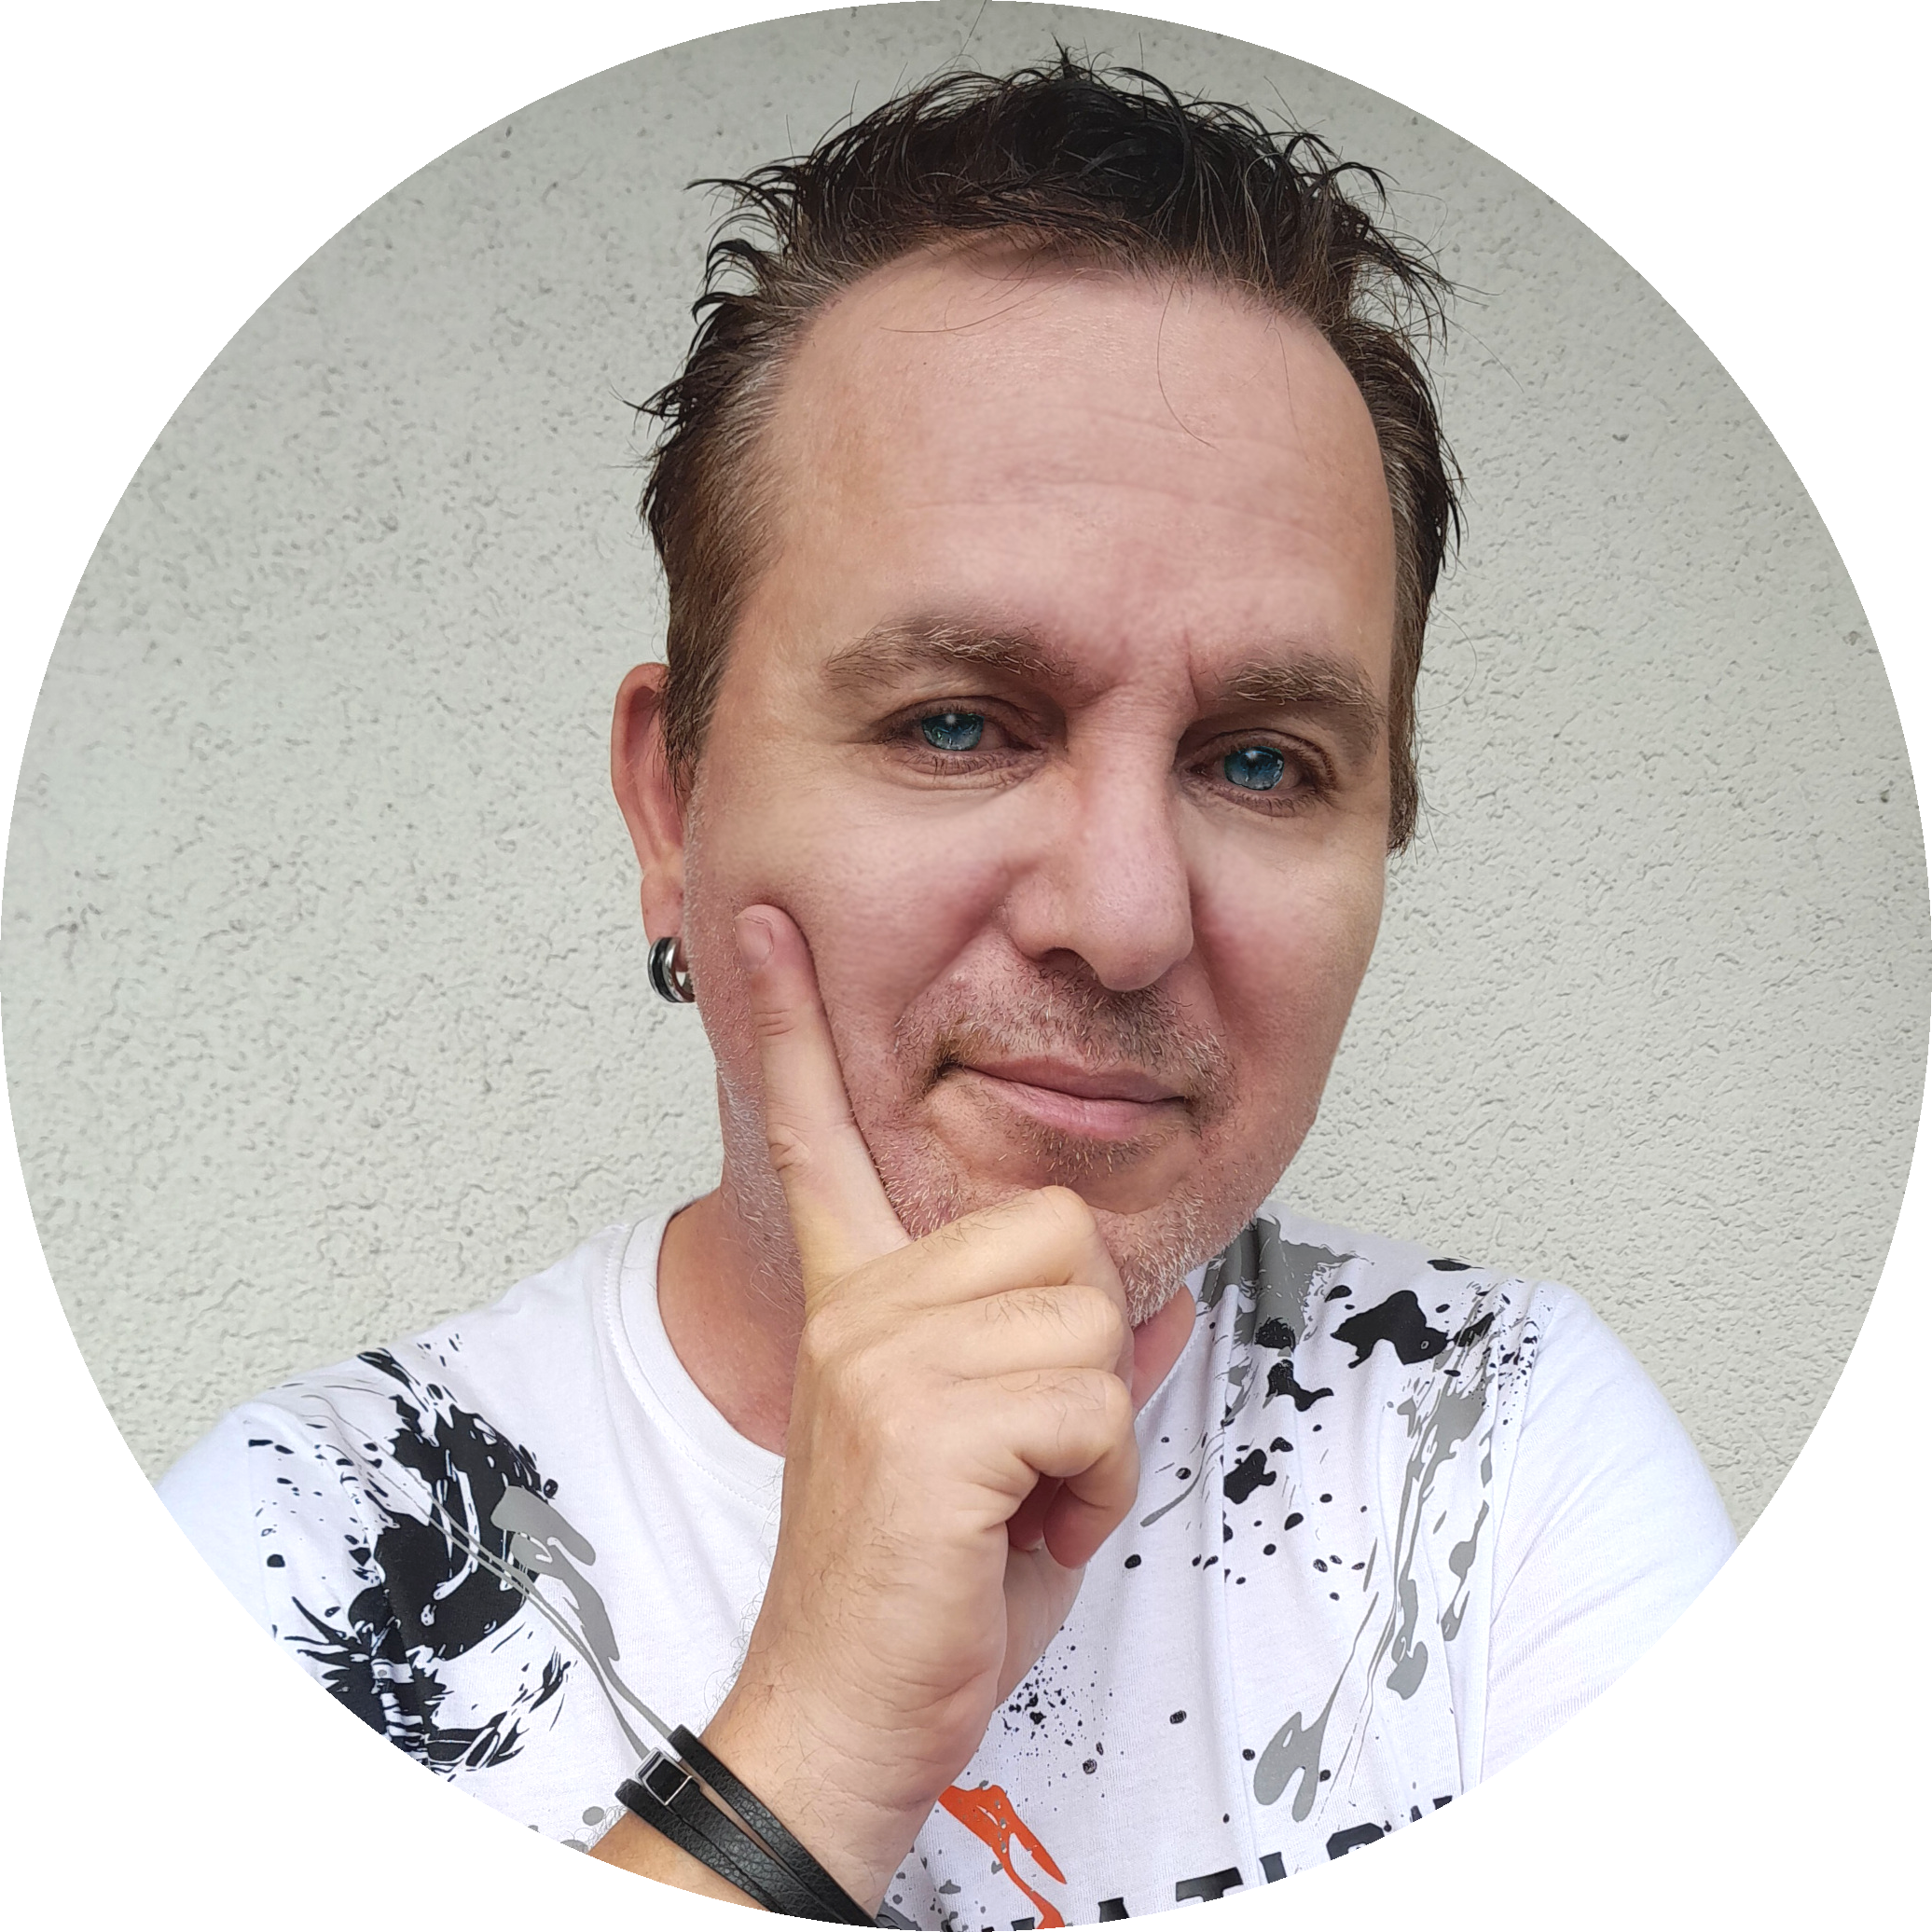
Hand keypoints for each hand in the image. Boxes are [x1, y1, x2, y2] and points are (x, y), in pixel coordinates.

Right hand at [694, 904, 1190, 1911]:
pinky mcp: (921, 1420)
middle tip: (1027, 1449)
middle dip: (1083, 1350)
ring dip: (1093, 1433)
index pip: (817, 1136)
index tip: (768, 928)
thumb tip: (1157, 1314)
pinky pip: (1088, 1403)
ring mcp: (881, 1355)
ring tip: (1020, 1495)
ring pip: (1086, 1320)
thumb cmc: (926, 1591)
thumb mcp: (1013, 1461)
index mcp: (856, 1298)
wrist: (851, 1714)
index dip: (788, 1026)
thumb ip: (1071, 1371)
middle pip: (1059, 1228)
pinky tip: (1021, 1526)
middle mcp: (858, 1306)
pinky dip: (1093, 1483)